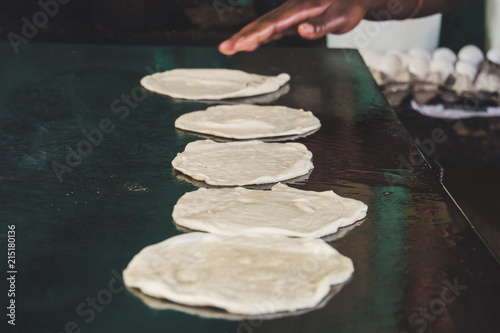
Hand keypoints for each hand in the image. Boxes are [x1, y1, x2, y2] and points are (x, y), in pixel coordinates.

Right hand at [218, 0, 375, 54]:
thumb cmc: (350, 6)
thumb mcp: (341, 18)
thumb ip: (321, 26)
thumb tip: (301, 30)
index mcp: (300, 10)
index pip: (273, 24)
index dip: (255, 34)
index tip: (240, 44)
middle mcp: (291, 10)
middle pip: (262, 24)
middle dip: (242, 36)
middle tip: (224, 48)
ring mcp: (291, 15)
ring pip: (264, 26)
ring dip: (246, 36)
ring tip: (228, 48)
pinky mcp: (293, 20)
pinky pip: (272, 29)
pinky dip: (259, 36)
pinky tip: (249, 44)